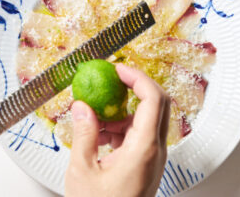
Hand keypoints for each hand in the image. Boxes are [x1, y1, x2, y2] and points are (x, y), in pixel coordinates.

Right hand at [65, 64, 170, 196]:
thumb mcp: (83, 170)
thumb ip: (84, 133)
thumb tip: (82, 106)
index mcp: (144, 149)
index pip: (153, 98)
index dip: (137, 77)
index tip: (117, 69)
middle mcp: (155, 151)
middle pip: (156, 104)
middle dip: (133, 87)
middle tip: (110, 80)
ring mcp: (153, 157)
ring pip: (146, 119)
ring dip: (123, 111)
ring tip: (95, 117)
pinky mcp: (147, 163)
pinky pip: (139, 134)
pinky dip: (121, 128)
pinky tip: (99, 136)